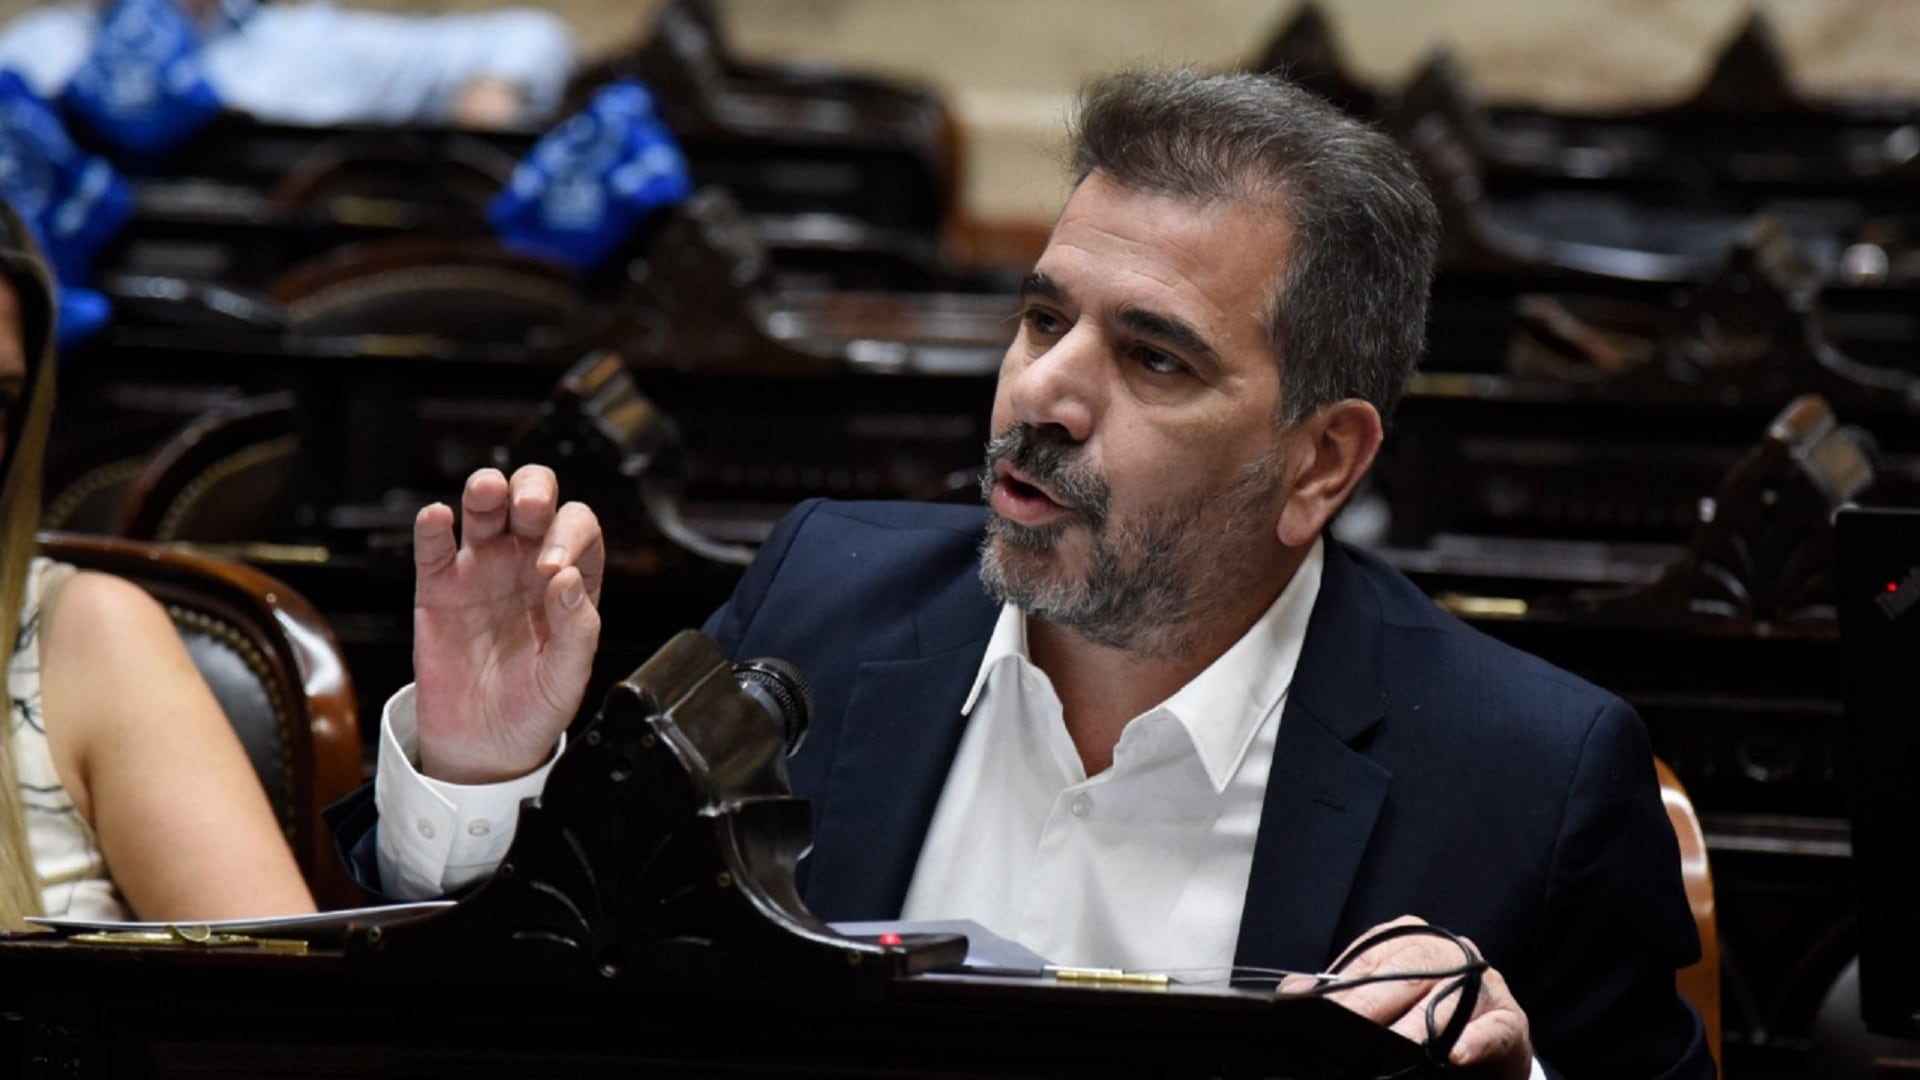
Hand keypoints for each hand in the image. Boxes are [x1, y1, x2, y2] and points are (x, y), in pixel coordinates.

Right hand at [413, 466, 603, 783]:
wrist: (483, 745)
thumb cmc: (533, 708)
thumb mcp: (568, 677)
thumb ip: (576, 629)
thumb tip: (568, 581)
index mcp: (567, 579)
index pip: (577, 528)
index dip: (569, 535)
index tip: (552, 570)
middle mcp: (526, 564)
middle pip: (533, 499)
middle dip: (533, 491)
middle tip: (530, 511)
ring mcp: (482, 570)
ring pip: (484, 509)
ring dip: (487, 490)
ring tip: (488, 491)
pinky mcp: (439, 587)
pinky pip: (434, 548)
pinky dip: (432, 526)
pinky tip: (438, 518)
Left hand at [1278, 916, 1531, 1077]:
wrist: (1487, 1046)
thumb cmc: (1426, 1021)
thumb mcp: (1384, 1002)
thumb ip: (1346, 995)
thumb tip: (1292, 994)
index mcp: (1410, 940)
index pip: (1370, 960)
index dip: (1341, 990)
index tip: (1311, 1013)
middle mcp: (1448, 953)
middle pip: (1405, 977)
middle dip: (1370, 1011)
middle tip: (1344, 1042)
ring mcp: (1483, 984)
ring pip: (1445, 1003)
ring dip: (1416, 1032)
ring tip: (1392, 1053)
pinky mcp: (1511, 1020)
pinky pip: (1496, 1028)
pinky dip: (1475, 1041)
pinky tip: (1455, 1055)